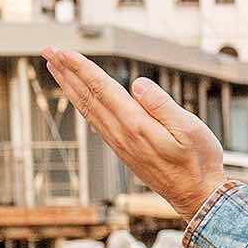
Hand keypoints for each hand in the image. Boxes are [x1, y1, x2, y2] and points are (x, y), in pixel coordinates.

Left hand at [43, 47, 226, 219]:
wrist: (196, 196)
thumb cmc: (198, 162)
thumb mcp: (190, 129)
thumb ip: (162, 105)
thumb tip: (138, 84)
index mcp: (136, 125)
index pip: (102, 88)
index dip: (81, 68)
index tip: (63, 51)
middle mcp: (121, 134)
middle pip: (87, 96)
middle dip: (66, 71)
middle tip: (48, 50)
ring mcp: (119, 143)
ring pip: (86, 108)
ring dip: (69, 86)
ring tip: (55, 68)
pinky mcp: (122, 149)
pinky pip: (94, 121)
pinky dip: (81, 104)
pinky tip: (78, 98)